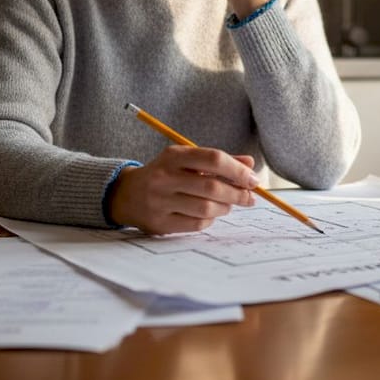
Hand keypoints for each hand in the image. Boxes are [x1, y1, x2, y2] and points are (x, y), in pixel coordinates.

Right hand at [107, 146, 257, 234]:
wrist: (126, 194)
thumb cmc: (165, 174)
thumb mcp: (187, 160)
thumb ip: (218, 161)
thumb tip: (250, 165)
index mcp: (174, 156)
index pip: (213, 159)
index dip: (238, 171)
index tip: (253, 180)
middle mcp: (164, 177)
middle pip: (212, 187)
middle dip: (237, 193)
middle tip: (249, 198)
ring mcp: (160, 201)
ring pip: (206, 208)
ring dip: (225, 208)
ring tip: (228, 205)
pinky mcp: (159, 223)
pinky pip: (196, 223)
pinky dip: (210, 219)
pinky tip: (210, 213)